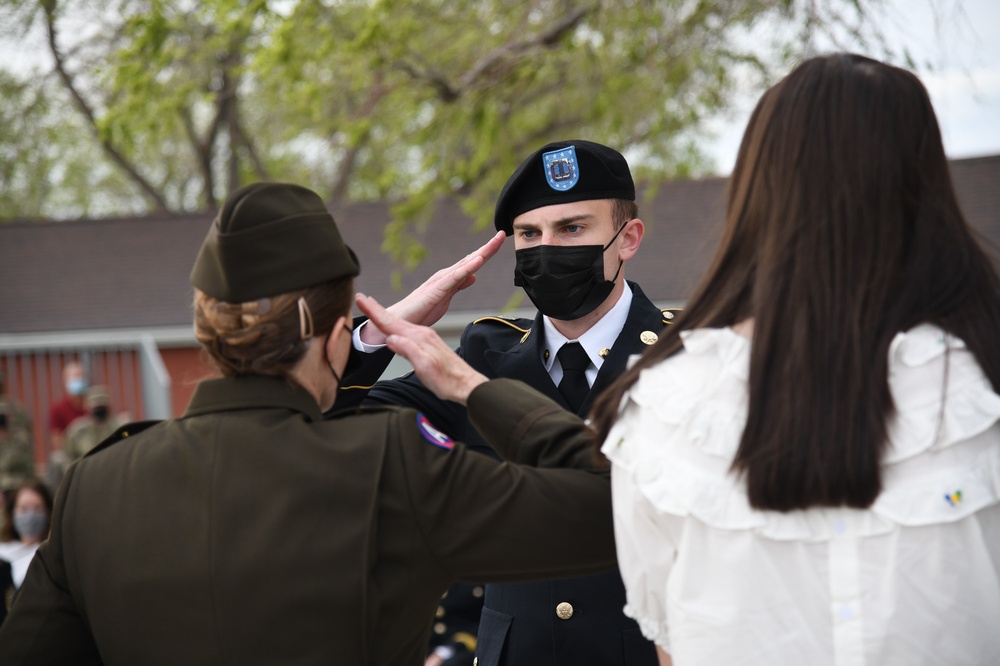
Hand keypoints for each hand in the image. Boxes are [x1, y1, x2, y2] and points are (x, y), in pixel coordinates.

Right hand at [356, 293, 486, 404]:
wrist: (467, 384)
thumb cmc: (447, 380)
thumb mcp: (425, 368)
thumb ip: (409, 351)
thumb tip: (391, 338)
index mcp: (419, 338)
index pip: (391, 323)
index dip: (374, 312)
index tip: (360, 299)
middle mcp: (422, 334)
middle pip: (394, 320)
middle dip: (376, 310)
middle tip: (361, 299)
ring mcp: (426, 338)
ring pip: (401, 325)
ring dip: (386, 316)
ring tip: (373, 309)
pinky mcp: (429, 344)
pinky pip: (408, 331)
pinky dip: (397, 326)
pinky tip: (396, 328)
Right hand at [359, 231, 505, 344]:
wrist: (396, 322)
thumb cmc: (419, 311)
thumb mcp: (445, 299)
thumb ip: (458, 286)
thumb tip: (474, 276)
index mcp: (450, 278)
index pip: (472, 263)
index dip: (487, 252)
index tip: (501, 241)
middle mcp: (446, 275)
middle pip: (471, 259)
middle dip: (488, 247)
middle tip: (503, 233)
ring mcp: (441, 281)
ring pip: (465, 264)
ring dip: (481, 252)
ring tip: (495, 241)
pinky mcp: (436, 291)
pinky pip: (454, 278)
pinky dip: (467, 268)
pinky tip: (478, 261)